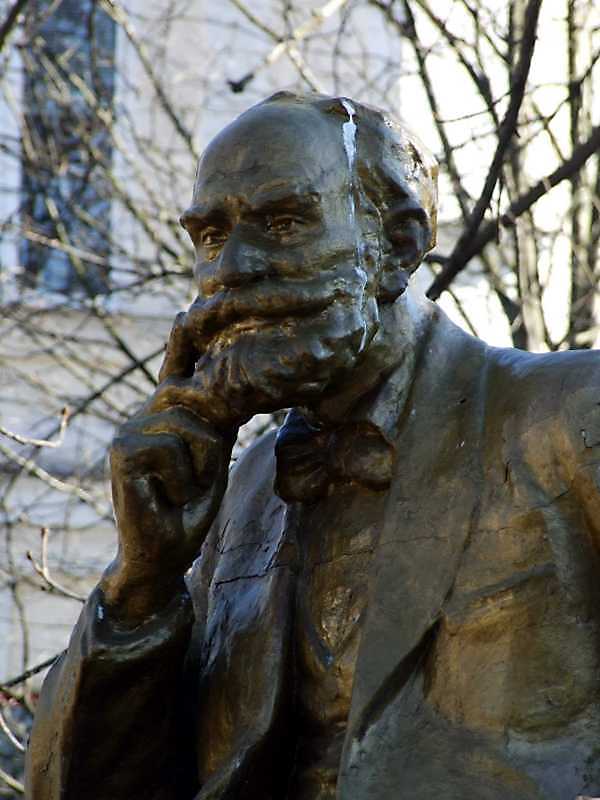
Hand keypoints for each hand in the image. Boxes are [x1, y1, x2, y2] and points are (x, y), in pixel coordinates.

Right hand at [101, 312, 234, 625]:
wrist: (163, 553)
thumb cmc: (189, 506)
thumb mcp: (211, 456)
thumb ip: (215, 421)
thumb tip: (230, 383)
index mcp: (165, 414)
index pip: (176, 370)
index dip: (184, 342)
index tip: (187, 311)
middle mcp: (144, 414)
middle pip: (198, 399)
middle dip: (211, 445)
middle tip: (193, 482)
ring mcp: (130, 430)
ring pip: (193, 426)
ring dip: (201, 467)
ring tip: (181, 490)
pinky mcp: (123, 451)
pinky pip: (175, 450)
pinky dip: (183, 481)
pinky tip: (166, 498)